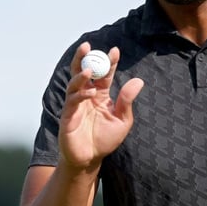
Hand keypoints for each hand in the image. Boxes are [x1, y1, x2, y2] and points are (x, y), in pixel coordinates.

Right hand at [58, 43, 143, 169]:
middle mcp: (86, 96)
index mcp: (101, 95)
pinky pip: (72, 101)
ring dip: (80, 76)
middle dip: (84, 58)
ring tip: (89, 71)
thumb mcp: (122, 120)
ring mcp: (75, 105)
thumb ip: (127, 101)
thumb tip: (138, 81)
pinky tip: (90, 94)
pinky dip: (80, 95)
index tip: (115, 50)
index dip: (109, 62)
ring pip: (74, 84)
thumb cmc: (105, 140)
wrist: (90, 159)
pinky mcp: (67, 116)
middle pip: (82, 72)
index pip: (104, 75)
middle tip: (88, 46)